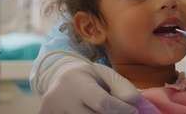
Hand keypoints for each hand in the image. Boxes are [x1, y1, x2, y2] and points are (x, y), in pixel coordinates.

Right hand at [37, 55, 158, 113]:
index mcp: (76, 80)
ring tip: (104, 111)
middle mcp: (59, 96)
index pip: (102, 102)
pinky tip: (90, 112)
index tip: (134, 111)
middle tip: (121, 113)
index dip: (121, 109)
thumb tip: (136, 102)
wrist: (59, 76)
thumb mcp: (106, 74)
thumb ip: (122, 87)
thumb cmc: (89, 77)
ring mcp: (49, 110)